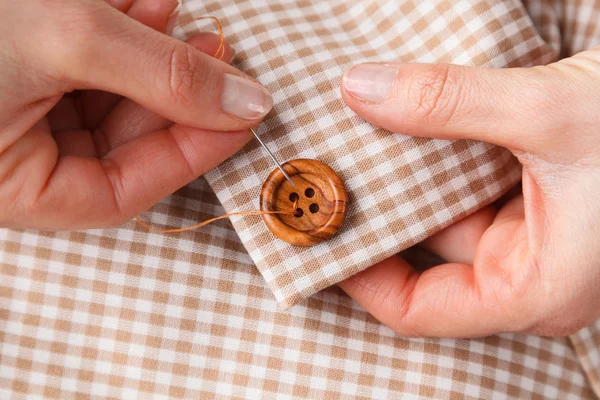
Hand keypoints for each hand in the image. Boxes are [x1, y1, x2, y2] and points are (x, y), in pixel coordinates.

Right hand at [0, 0, 271, 229]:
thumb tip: (248, 104)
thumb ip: (163, 75)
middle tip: (221, 55)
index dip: (191, 154)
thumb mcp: (64, 39)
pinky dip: (120, 34)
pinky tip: (147, 2)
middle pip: (123, 142)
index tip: (242, 118)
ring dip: (152, 56)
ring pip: (107, 99)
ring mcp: (14, 113)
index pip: (122, 191)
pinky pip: (84, 65)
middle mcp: (12, 157)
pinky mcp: (18, 70)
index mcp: (10, 185)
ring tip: (183, 16)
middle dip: (178, 95)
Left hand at [339, 48, 599, 336]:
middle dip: (374, 210)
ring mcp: (531, 225)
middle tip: (322, 168)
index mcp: (533, 287)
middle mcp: (527, 264)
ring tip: (351, 132)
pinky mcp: (535, 188)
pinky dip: (435, 149)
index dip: (358, 274)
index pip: (416, 307)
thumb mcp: (553, 115)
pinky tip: (404, 117)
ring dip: (403, 169)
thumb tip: (361, 90)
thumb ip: (451, 103)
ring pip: (441, 206)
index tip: (316, 231)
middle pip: (421, 251)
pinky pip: (466, 176)